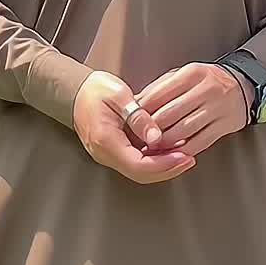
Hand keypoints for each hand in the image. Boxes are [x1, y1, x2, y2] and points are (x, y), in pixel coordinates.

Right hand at [73, 72, 195, 184]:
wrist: (76, 92)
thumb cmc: (96, 90)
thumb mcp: (120, 95)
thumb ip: (139, 116)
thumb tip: (157, 137)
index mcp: (106, 140)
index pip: (138, 165)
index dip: (164, 164)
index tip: (184, 156)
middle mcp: (105, 154)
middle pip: (141, 174)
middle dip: (168, 169)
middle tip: (189, 159)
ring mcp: (109, 156)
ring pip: (139, 171)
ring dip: (163, 167)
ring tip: (184, 155)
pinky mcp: (114, 153)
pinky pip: (136, 163)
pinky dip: (155, 160)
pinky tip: (169, 151)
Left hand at [136, 62, 251, 156]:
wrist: (243, 86)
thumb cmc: (206, 81)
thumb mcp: (183, 75)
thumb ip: (160, 88)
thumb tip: (135, 105)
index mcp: (192, 74)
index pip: (158, 96)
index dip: (141, 113)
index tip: (132, 123)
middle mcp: (206, 89)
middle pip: (168, 115)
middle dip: (151, 131)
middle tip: (140, 139)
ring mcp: (217, 108)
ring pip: (183, 131)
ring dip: (165, 143)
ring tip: (154, 148)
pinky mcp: (225, 125)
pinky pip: (200, 142)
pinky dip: (183, 151)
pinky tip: (174, 153)